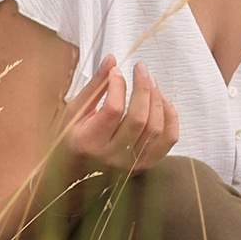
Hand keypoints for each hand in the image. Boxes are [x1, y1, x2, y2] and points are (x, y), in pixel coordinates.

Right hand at [58, 55, 174, 173]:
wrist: (73, 179)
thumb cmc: (70, 141)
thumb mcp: (74, 113)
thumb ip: (95, 86)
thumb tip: (112, 60)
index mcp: (89, 143)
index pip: (113, 110)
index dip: (118, 85)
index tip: (117, 71)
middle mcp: (112, 157)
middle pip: (139, 118)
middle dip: (143, 87)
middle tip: (141, 68)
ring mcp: (131, 164)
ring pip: (156, 127)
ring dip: (157, 98)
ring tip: (150, 81)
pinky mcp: (145, 166)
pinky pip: (168, 139)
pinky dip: (170, 116)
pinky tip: (161, 101)